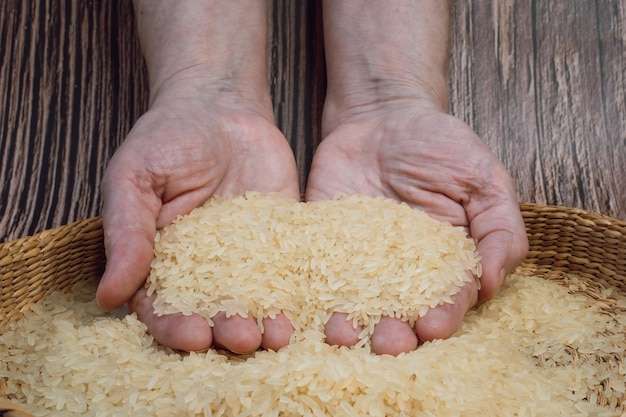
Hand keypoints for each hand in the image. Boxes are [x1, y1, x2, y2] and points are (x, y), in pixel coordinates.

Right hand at [96, 75, 299, 352]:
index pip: (162, 307)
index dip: (174, 326)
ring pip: (255, 302)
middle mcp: (204, 269)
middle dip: (226, 332)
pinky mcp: (282, 242)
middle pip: (213, 313)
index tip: (192, 336)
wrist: (222, 106)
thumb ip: (126, 233)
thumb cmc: (168, 137)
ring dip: (266, 322)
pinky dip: (299, 293)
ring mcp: (247, 258)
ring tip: (279, 335)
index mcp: (161, 261)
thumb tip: (107, 297)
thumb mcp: (135, 178)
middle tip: (242, 340)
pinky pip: (291, 272)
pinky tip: (309, 308)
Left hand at [306, 103, 527, 354]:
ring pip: (351, 303)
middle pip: (397, 313)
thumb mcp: (483, 180)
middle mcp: (399, 272)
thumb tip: (491, 285)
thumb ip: (499, 230)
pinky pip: (311, 273)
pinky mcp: (320, 245)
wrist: (381, 114)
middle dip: (393, 333)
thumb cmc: (440, 145)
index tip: (432, 328)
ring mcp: (356, 261)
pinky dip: (306, 293)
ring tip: (341, 334)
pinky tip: (302, 309)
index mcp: (444, 263)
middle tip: (386, 343)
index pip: (446, 300)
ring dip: (347, 324)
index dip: (442, 316)